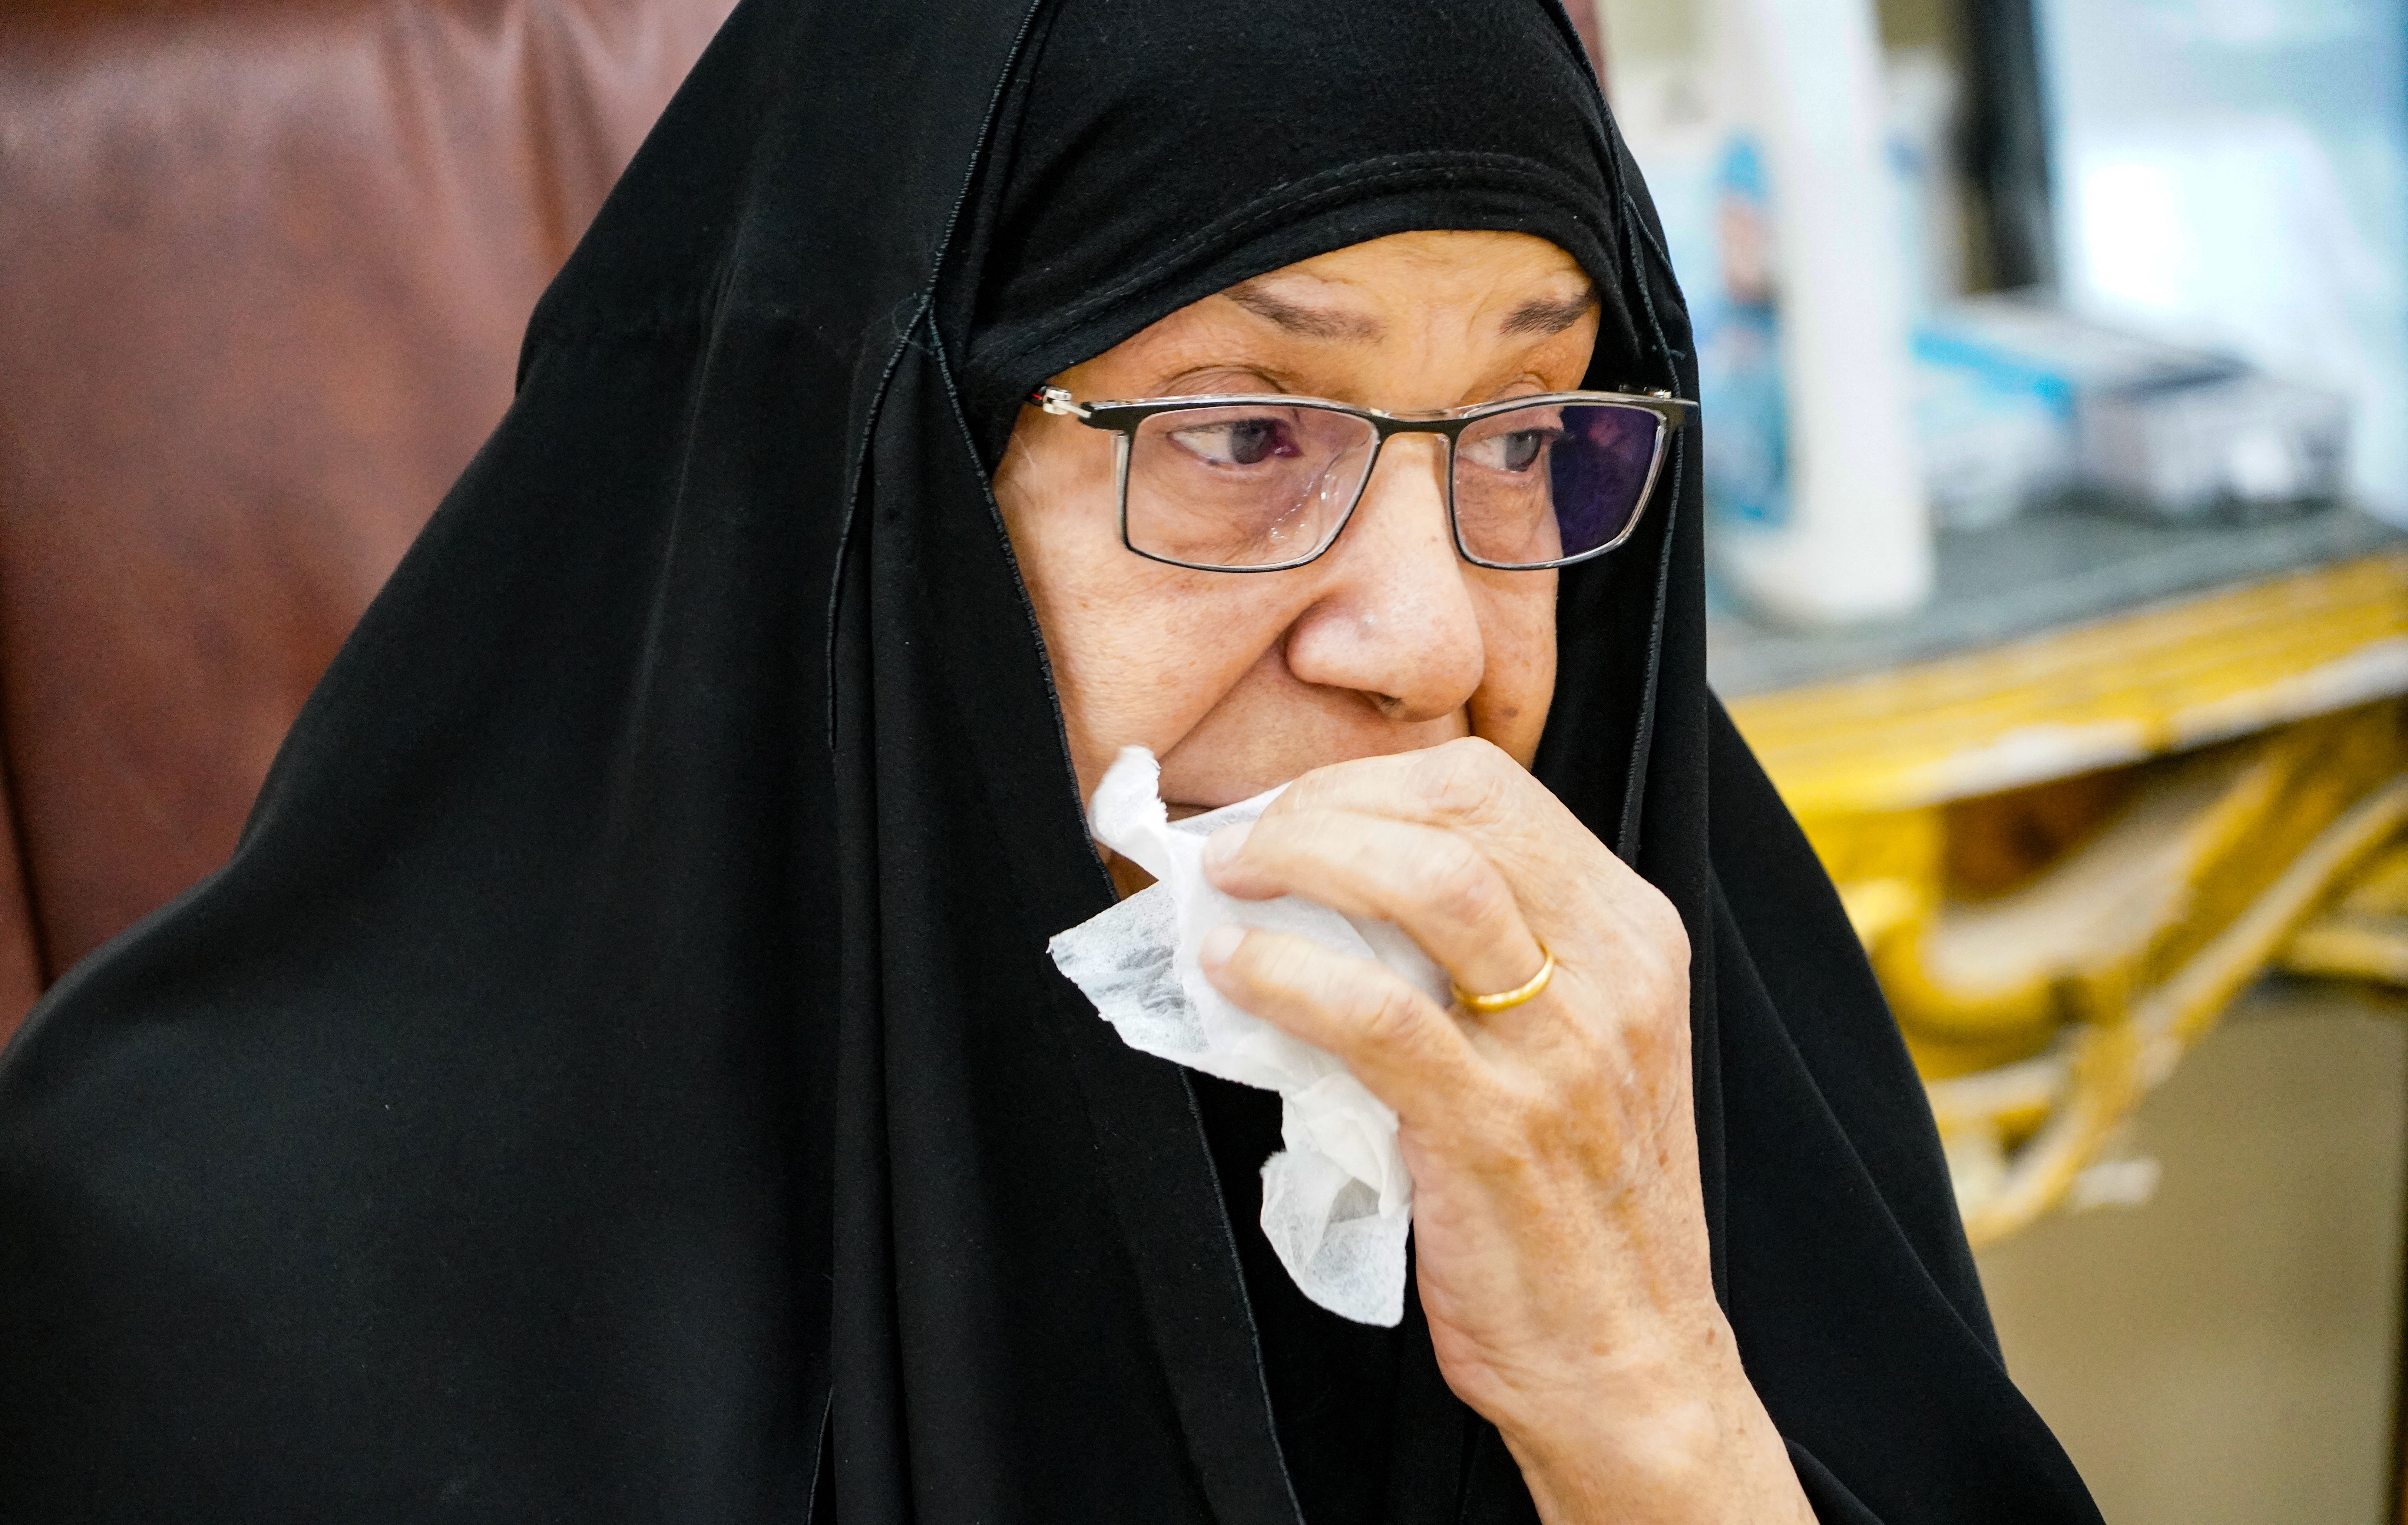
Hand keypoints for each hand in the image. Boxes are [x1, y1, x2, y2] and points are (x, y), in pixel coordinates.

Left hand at [1195, 738, 1810, 1524]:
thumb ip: (1486, 959)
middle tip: (1241, 841)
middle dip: (1325, 802)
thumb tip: (1335, 893)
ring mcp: (1563, 1050)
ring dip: (1303, 861)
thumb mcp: (1565, 1043)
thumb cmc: (1576, 1201)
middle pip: (1458, 810)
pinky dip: (1287, 975)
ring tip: (1226, 884)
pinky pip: (1378, 1013)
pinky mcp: (1497, 1128)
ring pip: (1430, 884)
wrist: (1629, 1361)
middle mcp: (1613, 973)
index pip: (1490, 789)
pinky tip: (1232, 969)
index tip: (1289, 810)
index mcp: (1631, 934)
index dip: (1367, 779)